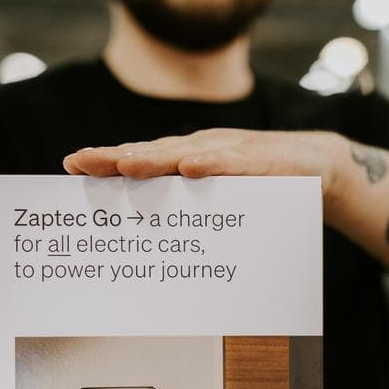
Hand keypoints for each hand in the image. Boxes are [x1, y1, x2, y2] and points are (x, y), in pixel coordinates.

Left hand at [64, 128, 348, 196]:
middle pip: (149, 152)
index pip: (138, 160)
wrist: (318, 165)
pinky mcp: (259, 159)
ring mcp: (228, 151)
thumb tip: (149, 239)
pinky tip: (191, 166)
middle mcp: (200, 149)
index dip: (105, 162)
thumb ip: (186, 208)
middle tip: (79, 162)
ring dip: (152, 158)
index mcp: (185, 160)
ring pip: (183, 153)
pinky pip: (232, 162)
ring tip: (123, 164)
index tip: (70, 167)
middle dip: (113, 157)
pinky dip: (211, 163)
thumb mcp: (217, 199)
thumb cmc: (261, 185)